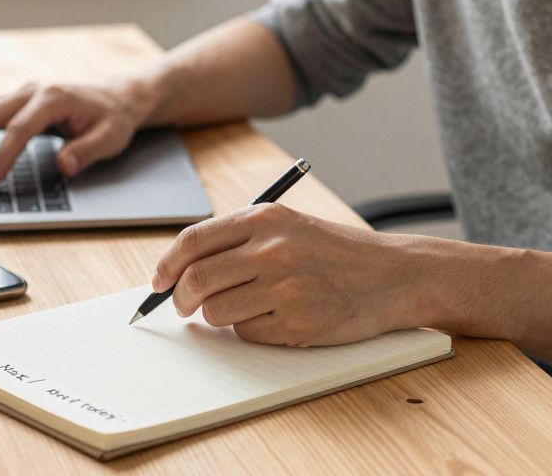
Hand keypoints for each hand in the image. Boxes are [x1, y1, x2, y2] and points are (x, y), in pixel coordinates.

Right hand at [0, 82, 148, 184]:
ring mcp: (21, 94)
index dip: (2, 155)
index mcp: (54, 98)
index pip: (18, 128)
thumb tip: (64, 167)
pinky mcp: (15, 101)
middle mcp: (32, 91)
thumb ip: (86, 152)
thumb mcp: (110, 138)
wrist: (114, 99)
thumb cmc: (112, 119)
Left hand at [152, 203, 426, 345]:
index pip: (193, 241)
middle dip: (182, 300)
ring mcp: (285, 286)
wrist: (393, 275)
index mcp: (264, 218)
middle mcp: (272, 249)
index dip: (167, 266)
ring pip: (217, 312)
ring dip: (219, 317)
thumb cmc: (335, 252)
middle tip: (184, 307)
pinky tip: (277, 317)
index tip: (158, 282)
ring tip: (245, 308)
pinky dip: (251, 330)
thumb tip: (181, 270)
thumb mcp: (288, 227)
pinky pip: (248, 333)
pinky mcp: (298, 320)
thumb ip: (239, 241)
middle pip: (197, 280)